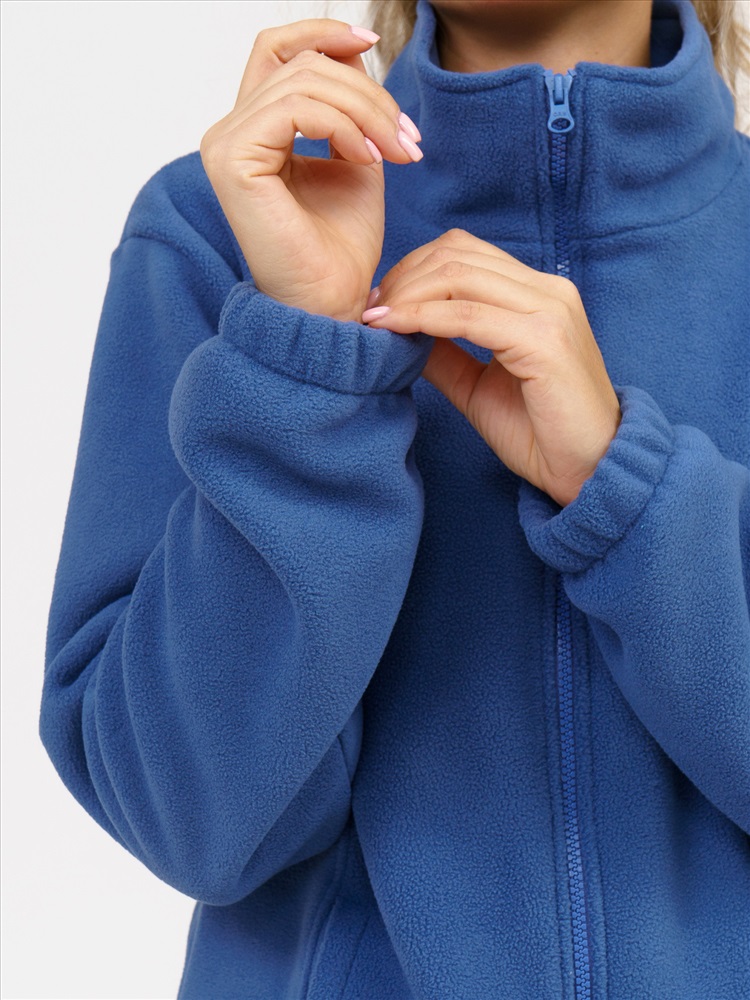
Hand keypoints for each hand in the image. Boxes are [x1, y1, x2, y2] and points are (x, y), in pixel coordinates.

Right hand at [200, 19, 422, 322]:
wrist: (333, 302)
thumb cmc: (344, 246)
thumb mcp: (356, 157)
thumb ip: (350, 106)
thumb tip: (355, 48)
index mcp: (255, 129)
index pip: (277, 49)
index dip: (323, 33)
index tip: (372, 43)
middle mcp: (231, 133)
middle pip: (303, 64)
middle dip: (368, 92)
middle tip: (407, 139)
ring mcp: (225, 145)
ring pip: (304, 80)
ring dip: (366, 111)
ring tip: (397, 153)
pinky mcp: (232, 160)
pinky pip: (295, 108)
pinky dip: (343, 125)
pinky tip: (367, 159)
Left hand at [362, 229, 620, 506]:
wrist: (591, 470)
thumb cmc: (540, 432)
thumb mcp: (478, 385)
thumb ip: (443, 352)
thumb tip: (394, 328)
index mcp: (537, 294)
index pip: (464, 253)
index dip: (413, 270)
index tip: (378, 304)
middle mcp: (548, 290)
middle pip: (457, 253)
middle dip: (403, 278)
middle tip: (370, 311)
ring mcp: (551, 310)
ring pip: (459, 275)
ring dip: (407, 294)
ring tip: (377, 320)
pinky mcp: (546, 340)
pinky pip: (469, 316)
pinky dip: (424, 318)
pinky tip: (395, 330)